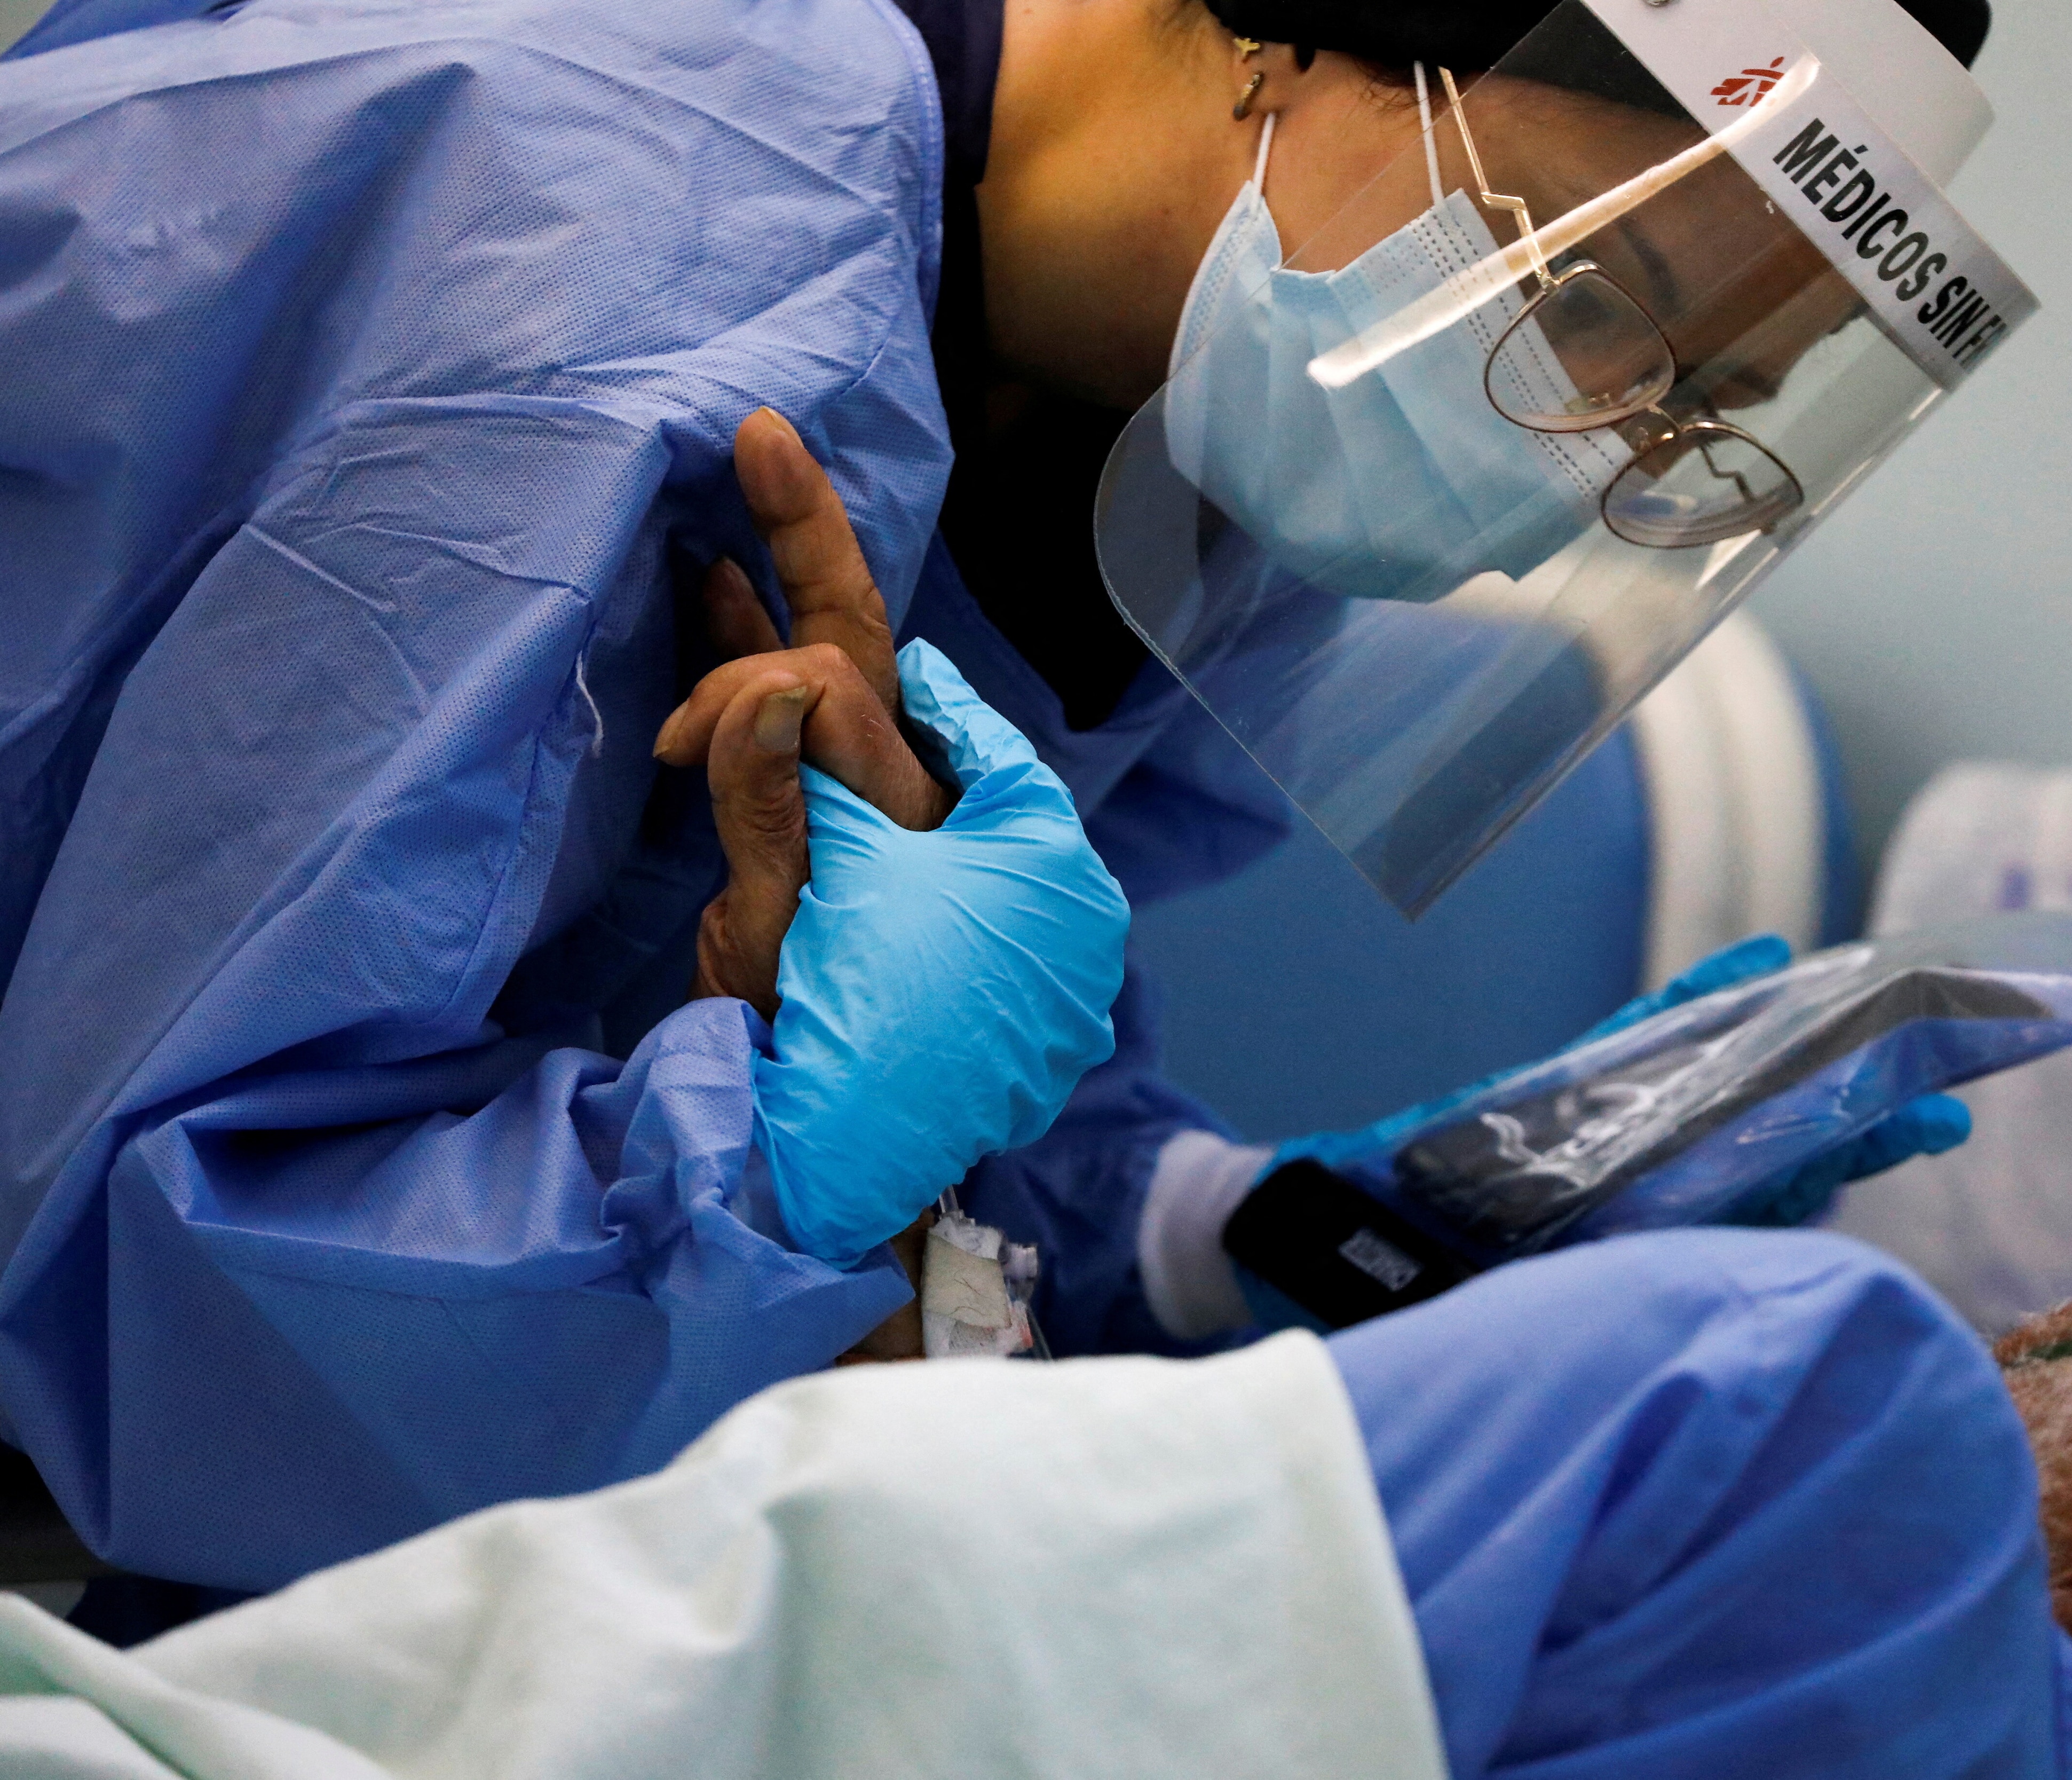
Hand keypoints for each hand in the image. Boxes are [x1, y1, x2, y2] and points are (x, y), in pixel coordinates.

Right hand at [658, 408, 956, 1018]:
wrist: (822, 1161)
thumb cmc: (831, 1062)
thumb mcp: (795, 930)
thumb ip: (777, 805)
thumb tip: (770, 684)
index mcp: (934, 816)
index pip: (852, 682)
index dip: (762, 679)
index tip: (688, 733)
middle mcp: (912, 805)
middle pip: (859, 648)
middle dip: (804, 545)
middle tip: (761, 435)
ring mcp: (865, 826)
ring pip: (819, 682)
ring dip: (763, 605)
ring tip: (716, 519)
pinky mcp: (813, 852)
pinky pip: (788, 739)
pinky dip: (744, 675)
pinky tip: (711, 615)